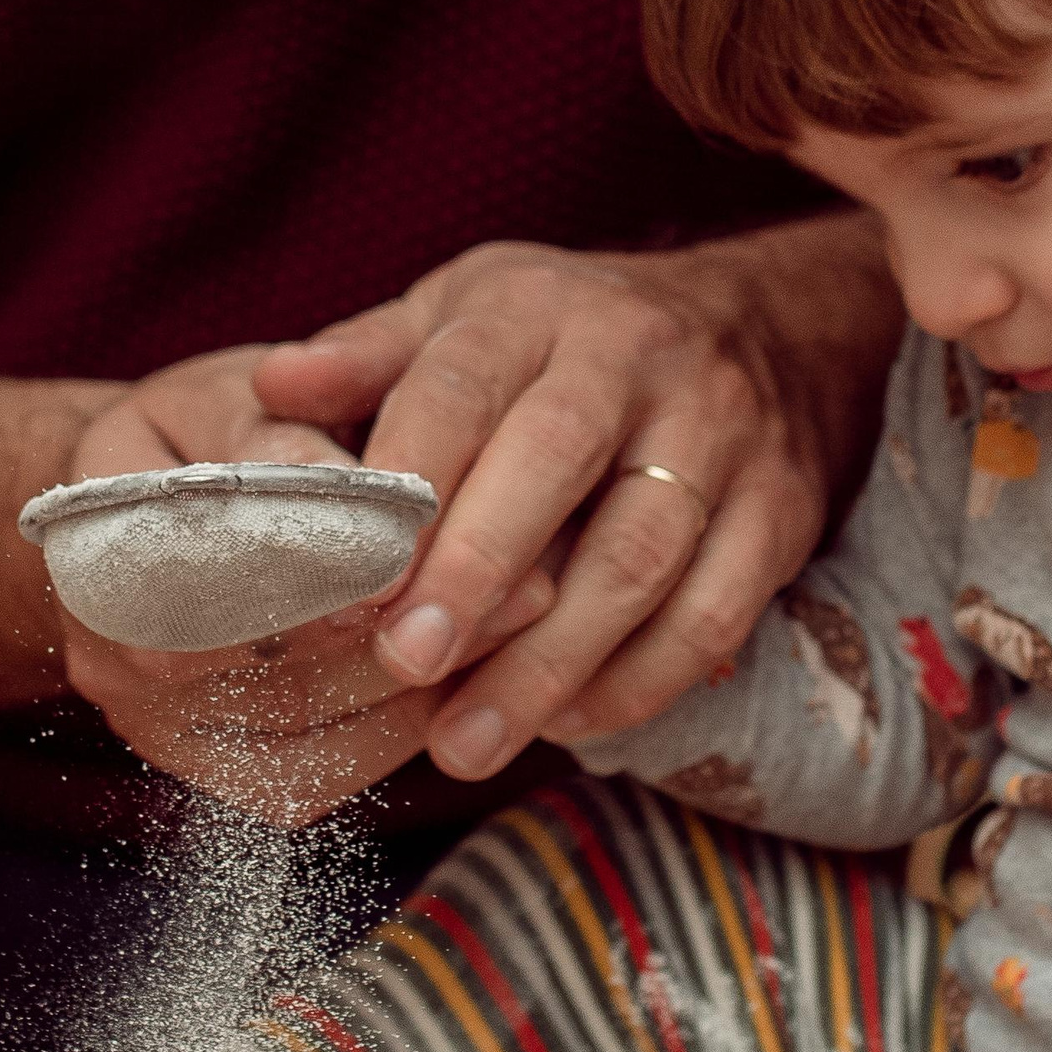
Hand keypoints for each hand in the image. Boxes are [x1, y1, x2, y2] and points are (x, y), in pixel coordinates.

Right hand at [56, 346, 554, 822]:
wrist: (152, 510)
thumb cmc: (209, 433)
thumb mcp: (232, 398)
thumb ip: (283, 438)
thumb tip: (349, 487)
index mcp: (92, 533)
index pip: (204, 565)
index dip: (315, 562)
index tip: (425, 540)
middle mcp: (107, 651)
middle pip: (264, 664)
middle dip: (405, 623)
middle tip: (532, 583)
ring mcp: (155, 726)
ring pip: (301, 731)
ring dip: (425, 682)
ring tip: (529, 621)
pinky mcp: (213, 773)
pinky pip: (314, 778)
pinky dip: (402, 731)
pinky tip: (474, 677)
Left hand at [253, 223, 887, 784]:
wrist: (766, 326)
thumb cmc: (568, 340)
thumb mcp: (464, 314)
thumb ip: (367, 360)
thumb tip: (271, 387)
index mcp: (536, 308)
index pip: (462, 385)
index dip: (408, 480)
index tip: (353, 576)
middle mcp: (637, 360)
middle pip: (557, 465)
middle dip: (476, 573)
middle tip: (405, 665)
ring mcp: (724, 434)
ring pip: (640, 557)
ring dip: (549, 663)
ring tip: (464, 743)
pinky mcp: (781, 511)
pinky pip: (713, 613)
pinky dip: (637, 683)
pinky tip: (565, 726)